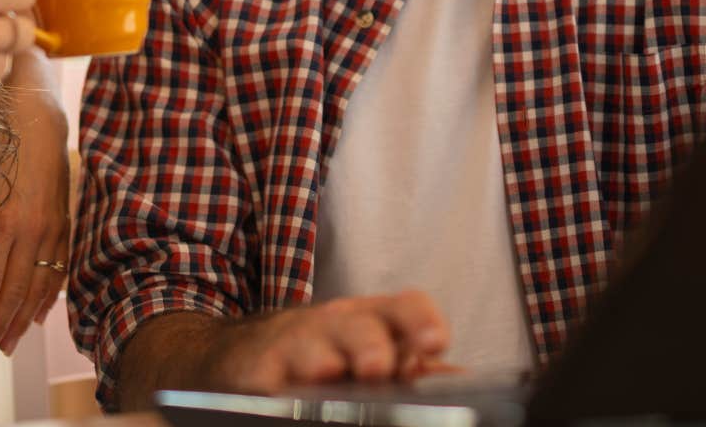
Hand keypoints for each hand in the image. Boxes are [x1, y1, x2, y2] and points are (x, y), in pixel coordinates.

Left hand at [0, 71, 71, 357]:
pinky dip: (49, 294)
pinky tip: (39, 314)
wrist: (37, 115)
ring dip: (22, 318)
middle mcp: (32, 231)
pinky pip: (59, 267)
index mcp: (3, 223)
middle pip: (14, 292)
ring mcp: (53, 228)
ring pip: (39, 285)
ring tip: (7, 344)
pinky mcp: (65, 221)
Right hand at [208, 292, 452, 392]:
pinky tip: (290, 398)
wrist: (249, 350)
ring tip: (329, 375)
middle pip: (359, 328)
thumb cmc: (325, 348)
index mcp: (373, 318)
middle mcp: (336, 326)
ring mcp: (297, 348)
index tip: (436, 344)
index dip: (421, 321)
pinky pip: (273, 383)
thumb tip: (457, 377)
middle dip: (370, 346)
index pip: (405, 306)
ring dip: (324, 366)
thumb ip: (411, 360)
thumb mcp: (370, 344)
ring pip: (313, 355)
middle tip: (378, 367)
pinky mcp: (262, 373)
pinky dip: (282, 391)